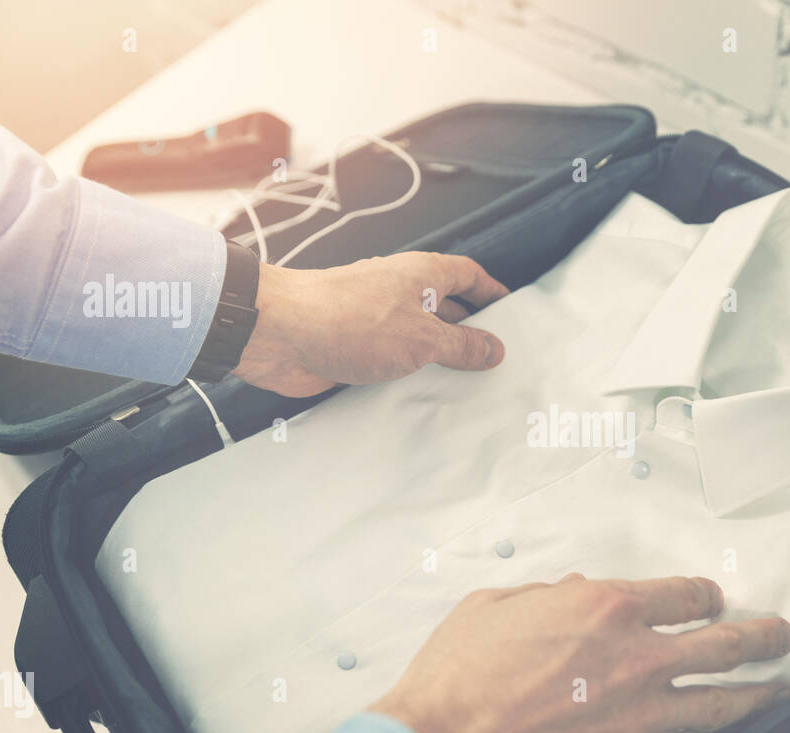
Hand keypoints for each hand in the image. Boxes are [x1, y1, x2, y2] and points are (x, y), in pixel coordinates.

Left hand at [232, 251, 509, 396]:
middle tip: (495, 360)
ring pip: (417, 339)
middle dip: (469, 331)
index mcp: (420, 275)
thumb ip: (460, 345)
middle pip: (444, 307)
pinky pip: (392, 362)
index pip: (466, 274)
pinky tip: (422, 401)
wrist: (278, 333)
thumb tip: (494, 349)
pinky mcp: (354, 348)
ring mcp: (375, 320)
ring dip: (438, 360)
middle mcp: (398, 293)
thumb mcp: (421, 337)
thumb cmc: (349, 320)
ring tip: (467, 389)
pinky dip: (409, 377)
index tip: (510, 309)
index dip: (490, 289)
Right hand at [369, 575, 789, 732]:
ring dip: (758, 696)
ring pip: (721, 705)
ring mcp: (638, 716)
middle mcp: (635, 659)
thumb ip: (542, 596)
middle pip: (726, 645)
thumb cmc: (458, 681)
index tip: (711, 598)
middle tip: (780, 635)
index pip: (683, 594)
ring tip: (780, 691)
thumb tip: (564, 593)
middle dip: (763, 637)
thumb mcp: (493, 608)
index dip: (704, 594)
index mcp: (605, 608)